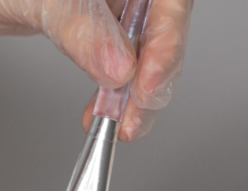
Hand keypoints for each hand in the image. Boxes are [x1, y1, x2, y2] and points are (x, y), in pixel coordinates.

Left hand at [0, 0, 193, 139]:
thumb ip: (80, 27)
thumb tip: (119, 66)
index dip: (167, 39)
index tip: (145, 81)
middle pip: (163, 24)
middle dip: (154, 73)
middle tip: (134, 111)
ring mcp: (111, 2)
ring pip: (147, 47)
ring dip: (138, 91)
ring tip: (121, 121)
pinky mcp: (99, 24)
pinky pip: (124, 59)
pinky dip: (118, 91)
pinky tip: (106, 111)